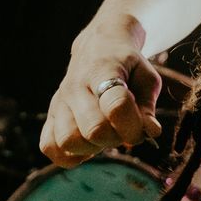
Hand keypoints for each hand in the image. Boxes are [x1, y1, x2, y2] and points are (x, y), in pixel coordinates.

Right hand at [39, 22, 162, 167]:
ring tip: (104, 137)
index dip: (134, 126)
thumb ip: (148, 107)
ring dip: (92, 148)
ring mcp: (60, 100)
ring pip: (68, 140)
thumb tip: (151, 132)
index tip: (144, 128)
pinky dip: (68, 155)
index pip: (116, 106)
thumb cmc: (127, 66)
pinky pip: (49, 146)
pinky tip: (86, 146)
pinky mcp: (51, 114)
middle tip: (123, 130)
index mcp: (102, 70)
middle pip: (93, 129)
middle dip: (116, 138)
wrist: (97, 46)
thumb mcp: (146, 78)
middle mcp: (75, 85)